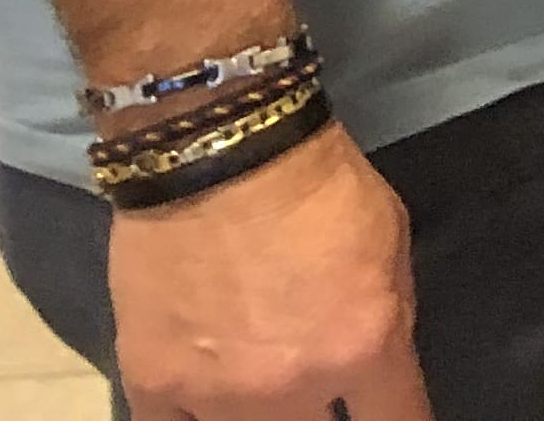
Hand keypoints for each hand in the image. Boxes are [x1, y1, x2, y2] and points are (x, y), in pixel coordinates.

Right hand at [108, 123, 432, 418]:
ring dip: (258, 415)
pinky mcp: (152, 385)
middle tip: (314, 387)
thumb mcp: (392, 239)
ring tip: (258, 383)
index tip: (389, 415)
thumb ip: (388, 315)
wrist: (221, 150)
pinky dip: (192, 417)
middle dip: (320, 412)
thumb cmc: (320, 183)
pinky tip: (203, 395)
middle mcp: (291, 388)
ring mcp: (215, 395)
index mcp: (362, 347)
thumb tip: (378, 360)